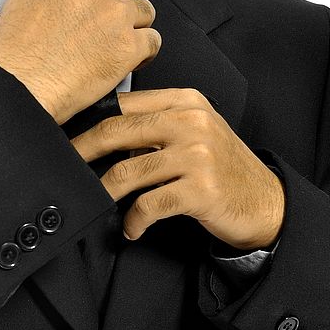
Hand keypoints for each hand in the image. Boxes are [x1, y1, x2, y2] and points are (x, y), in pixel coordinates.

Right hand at [0, 0, 159, 123]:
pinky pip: (153, 41)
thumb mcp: (17, 4)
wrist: (20, 87)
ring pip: (143, 12)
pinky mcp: (129, 45)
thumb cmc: (10, 55)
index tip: (90, 11)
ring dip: (133, 28)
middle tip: (102, 33)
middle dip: (115, 8)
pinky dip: (144, 54)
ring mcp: (115, 14)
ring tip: (117, 47)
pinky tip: (129, 63)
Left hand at [72, 88, 284, 249]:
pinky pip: (147, 206)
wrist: (266, 202)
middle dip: (81, 151)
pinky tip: (132, 228)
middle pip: (116, 132)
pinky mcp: (200, 190)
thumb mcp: (193, 131)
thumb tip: (99, 134)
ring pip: (126, 173)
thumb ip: (155, 124)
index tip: (66, 134)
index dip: (88, 120)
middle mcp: (191, 122)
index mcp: (185, 101)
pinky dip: (133, 221)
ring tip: (98, 203)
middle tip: (63, 166)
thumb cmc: (221, 168)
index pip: (123, 104)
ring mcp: (197, 155)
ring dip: (104, 194)